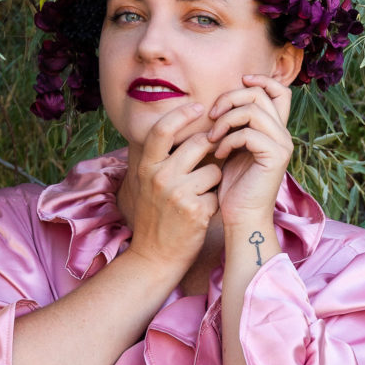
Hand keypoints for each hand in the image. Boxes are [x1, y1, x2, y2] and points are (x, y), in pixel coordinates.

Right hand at [120, 101, 221, 275]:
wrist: (154, 258)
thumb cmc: (156, 218)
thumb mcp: (149, 184)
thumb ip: (163, 159)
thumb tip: (189, 131)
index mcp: (146, 167)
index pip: (163, 128)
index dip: (182, 114)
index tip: (199, 107)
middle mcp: (159, 176)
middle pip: (198, 143)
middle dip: (211, 149)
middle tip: (212, 160)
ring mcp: (177, 194)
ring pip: (214, 169)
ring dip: (214, 181)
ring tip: (200, 197)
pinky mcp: (196, 210)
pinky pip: (218, 194)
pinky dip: (215, 203)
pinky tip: (201, 215)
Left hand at [207, 74, 293, 228]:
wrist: (241, 217)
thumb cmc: (232, 186)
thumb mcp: (231, 148)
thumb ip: (234, 125)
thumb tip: (222, 100)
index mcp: (275, 130)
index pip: (280, 91)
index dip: (260, 80)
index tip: (238, 83)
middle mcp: (283, 134)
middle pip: (261, 94)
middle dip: (231, 98)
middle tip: (212, 116)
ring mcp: (282, 145)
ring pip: (254, 110)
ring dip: (226, 119)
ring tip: (212, 137)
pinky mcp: (276, 157)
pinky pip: (249, 132)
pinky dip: (229, 139)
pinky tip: (219, 153)